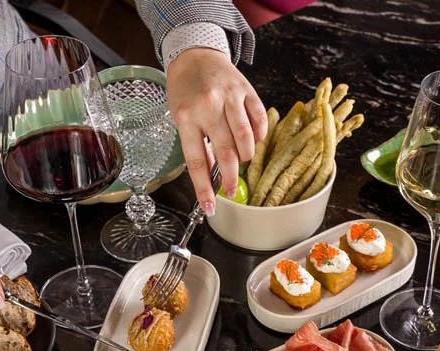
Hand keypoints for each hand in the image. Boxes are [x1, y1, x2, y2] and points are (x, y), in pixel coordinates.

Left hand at [166, 48, 266, 213]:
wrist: (194, 55)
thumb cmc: (185, 90)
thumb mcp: (181, 118)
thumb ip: (196, 144)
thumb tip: (212, 175)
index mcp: (185, 117)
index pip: (196, 161)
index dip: (204, 188)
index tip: (211, 207)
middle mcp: (207, 106)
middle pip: (225, 153)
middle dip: (231, 178)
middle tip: (233, 190)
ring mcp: (229, 97)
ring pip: (246, 138)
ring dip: (246, 156)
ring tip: (242, 160)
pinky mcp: (246, 90)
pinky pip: (259, 120)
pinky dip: (258, 136)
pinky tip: (253, 140)